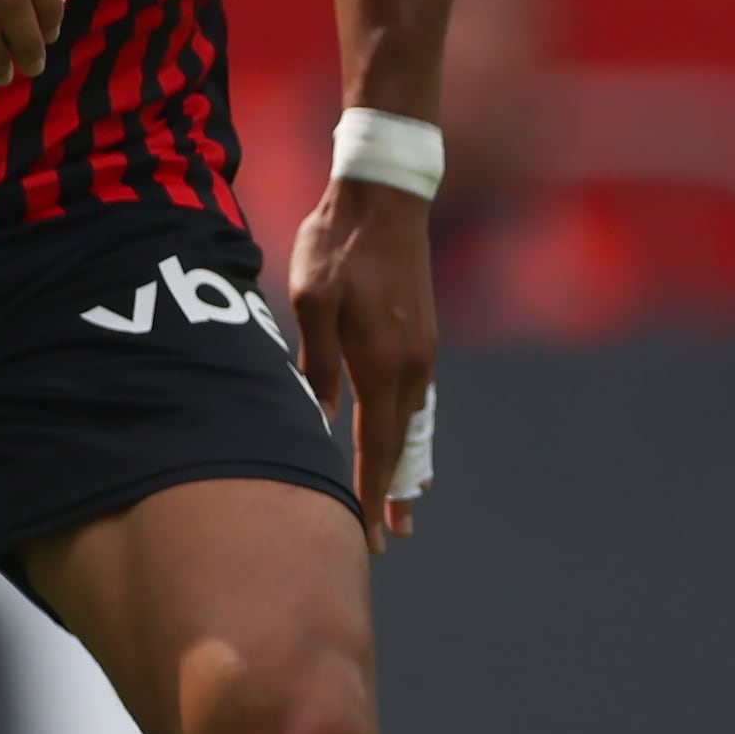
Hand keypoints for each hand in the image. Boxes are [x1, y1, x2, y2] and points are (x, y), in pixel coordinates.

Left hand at [290, 176, 438, 548]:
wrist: (385, 196)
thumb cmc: (338, 245)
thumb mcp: (311, 301)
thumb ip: (315, 364)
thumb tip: (314, 419)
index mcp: (383, 363)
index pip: (376, 447)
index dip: (371, 493)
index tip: (369, 534)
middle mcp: (413, 365)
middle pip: (402, 445)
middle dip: (394, 493)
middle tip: (389, 537)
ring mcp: (423, 350)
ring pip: (415, 423)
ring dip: (407, 464)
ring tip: (406, 502)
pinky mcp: (423, 335)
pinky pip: (419, 399)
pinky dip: (413, 430)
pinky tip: (406, 439)